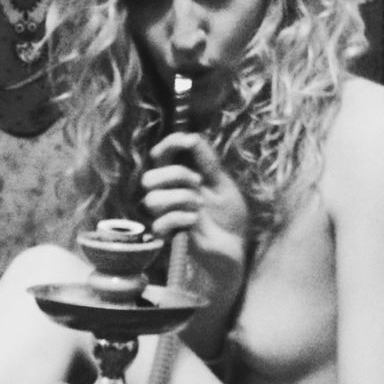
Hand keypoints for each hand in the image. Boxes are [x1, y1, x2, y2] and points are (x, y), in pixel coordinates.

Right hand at [141, 133, 247, 271]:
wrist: (234, 247)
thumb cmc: (229, 217)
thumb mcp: (222, 183)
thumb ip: (207, 161)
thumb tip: (190, 136)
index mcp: (179, 179)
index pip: (160, 156)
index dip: (169, 145)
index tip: (187, 143)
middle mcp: (168, 195)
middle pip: (149, 177)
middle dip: (175, 175)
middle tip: (198, 183)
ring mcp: (165, 216)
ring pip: (151, 199)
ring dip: (180, 198)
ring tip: (199, 206)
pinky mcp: (167, 236)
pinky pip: (159, 222)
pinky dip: (179, 217)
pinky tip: (194, 220)